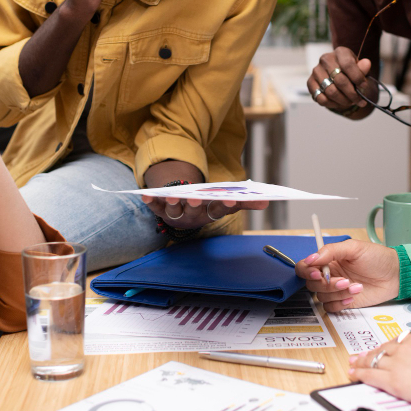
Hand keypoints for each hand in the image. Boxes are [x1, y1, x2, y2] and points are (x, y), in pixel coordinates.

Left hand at [140, 196, 269, 229]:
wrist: (182, 214)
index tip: (232, 198)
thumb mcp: (225, 203)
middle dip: (195, 204)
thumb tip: (266, 201)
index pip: (220, 210)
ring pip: (174, 211)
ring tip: (172, 197)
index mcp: (209, 213)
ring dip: (173, 204)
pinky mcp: (160, 209)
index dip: (225, 204)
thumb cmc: (206, 206)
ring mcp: (176, 213)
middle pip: (195, 210)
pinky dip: (149, 201)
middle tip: (196, 198)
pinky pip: (153, 207)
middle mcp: (193, 216)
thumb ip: (244, 202)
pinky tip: (144, 194)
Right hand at [295, 239, 400, 311]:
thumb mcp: (354, 248)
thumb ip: (330, 251)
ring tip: (355, 286)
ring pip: (321, 297)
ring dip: (337, 293)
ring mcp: (336, 290)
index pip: (305, 267)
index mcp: (328, 260)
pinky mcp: (344, 302)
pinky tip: (353, 296)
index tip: (317, 273)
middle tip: (344, 280)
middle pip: (311, 284)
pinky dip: (340, 303)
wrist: (395, 275)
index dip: (306, 271)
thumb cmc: (377, 257)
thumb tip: (311, 258)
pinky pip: (331, 308)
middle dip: (327, 284)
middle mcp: (329, 275)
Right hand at [306, 47, 373, 112]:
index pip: (348, 65)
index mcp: (340, 52)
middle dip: (352, 94)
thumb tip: (366, 63)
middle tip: (359, 101)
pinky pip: (321, 98)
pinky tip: (338, 103)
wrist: (337, 75)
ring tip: (350, 102)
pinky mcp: (310, 82)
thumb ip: (363, 68)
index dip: (357, 78)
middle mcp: (326, 59)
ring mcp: (316, 71)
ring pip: (331, 91)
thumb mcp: (359, 69)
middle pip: (340, 81)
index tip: (364, 87)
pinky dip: (332, 104)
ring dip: (343, 101)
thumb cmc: (350, 72)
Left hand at [348, 331, 410, 410]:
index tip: (381, 350)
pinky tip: (354, 375)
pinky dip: (360, 374)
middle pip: (382, 349)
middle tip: (359, 355)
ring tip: (354, 365)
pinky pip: (371, 375)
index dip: (386, 348)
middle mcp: (407, 346)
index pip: (396, 341)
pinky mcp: (395, 380)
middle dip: (369, 353)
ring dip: (361, 363)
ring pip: (373, 361)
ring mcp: (399, 362)